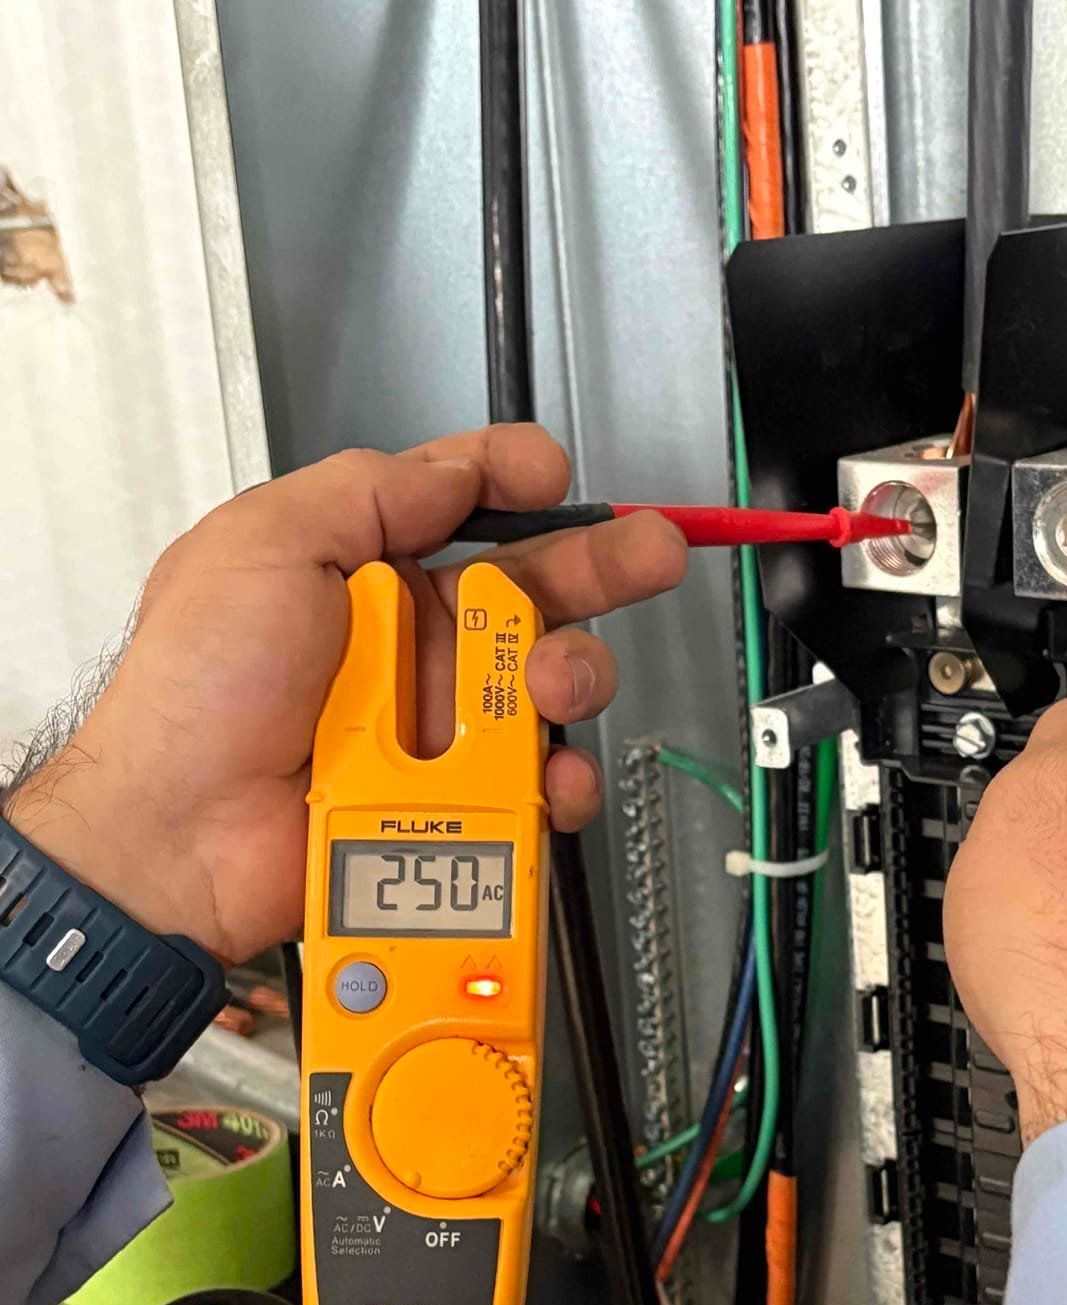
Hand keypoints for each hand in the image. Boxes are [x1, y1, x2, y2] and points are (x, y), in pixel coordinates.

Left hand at [3, 425, 686, 962]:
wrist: (177, 836)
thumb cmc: (193, 696)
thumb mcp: (262, 545)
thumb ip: (363, 492)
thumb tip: (452, 467)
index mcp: (360, 577)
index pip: (457, 510)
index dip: (512, 484)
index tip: (553, 475)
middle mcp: (406, 650)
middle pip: (526, 598)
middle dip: (595, 569)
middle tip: (651, 554)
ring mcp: (433, 730)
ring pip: (541, 692)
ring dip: (570, 676)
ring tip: (556, 686)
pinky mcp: (453, 807)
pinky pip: (533, 788)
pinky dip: (558, 781)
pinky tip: (550, 774)